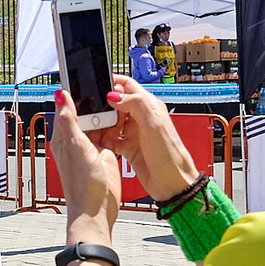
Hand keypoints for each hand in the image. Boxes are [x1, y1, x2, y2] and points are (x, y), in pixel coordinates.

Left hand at [51, 89, 123, 234]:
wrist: (97, 211)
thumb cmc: (83, 185)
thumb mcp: (76, 146)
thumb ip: (69, 120)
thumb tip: (60, 95)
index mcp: (64, 137)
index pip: (67, 108)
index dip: (76, 94)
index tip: (85, 79)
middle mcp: (76, 141)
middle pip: (86, 114)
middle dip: (96, 103)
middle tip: (108, 90)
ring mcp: (92, 148)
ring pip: (100, 123)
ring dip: (108, 115)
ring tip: (117, 103)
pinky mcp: (105, 155)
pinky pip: (111, 135)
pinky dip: (117, 127)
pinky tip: (123, 121)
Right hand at [105, 74, 198, 196]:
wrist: (172, 183)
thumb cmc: (170, 155)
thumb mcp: (153, 124)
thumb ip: (135, 104)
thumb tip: (115, 95)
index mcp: (149, 106)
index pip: (127, 85)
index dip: (111, 82)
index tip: (96, 83)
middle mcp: (141, 117)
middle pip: (116, 102)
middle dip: (102, 104)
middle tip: (92, 111)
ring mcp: (135, 132)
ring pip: (112, 121)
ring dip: (102, 123)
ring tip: (93, 126)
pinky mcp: (129, 147)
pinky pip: (111, 139)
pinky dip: (103, 139)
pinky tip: (99, 141)